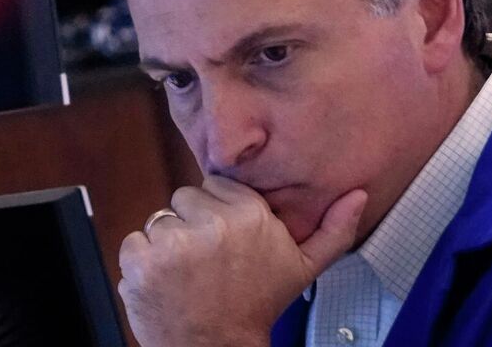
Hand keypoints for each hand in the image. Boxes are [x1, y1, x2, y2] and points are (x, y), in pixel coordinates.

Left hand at [117, 177, 367, 346]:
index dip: (216, 214)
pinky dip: (143, 262)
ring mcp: (174, 242)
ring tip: (188, 275)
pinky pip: (133, 242)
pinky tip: (167, 283)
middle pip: (183, 198)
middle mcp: (212, 223)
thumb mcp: (302, 269)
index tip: (226, 242)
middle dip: (191, 225)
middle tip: (207, 261)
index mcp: (250, 215)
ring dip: (167, 245)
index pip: (213, 185)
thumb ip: (332, 230)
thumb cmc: (257, 307)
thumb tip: (357, 195)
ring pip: (158, 220)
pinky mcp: (143, 261)